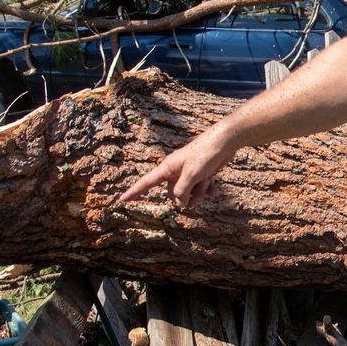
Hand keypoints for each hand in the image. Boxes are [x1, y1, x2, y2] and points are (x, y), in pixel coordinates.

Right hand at [119, 127, 235, 206]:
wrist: (225, 141)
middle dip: (187, 197)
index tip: (122, 200)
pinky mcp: (200, 174)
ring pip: (189, 194)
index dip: (134, 192)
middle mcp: (175, 171)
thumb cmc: (206, 154)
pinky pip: (200, 189)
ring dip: (200, 193)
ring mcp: (188, 173)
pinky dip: (207, 189)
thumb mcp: (192, 175)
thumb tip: (180, 204)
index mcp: (167, 168)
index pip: (146, 182)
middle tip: (199, 187)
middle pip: (173, 194)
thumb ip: (182, 191)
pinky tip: (216, 188)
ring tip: (209, 183)